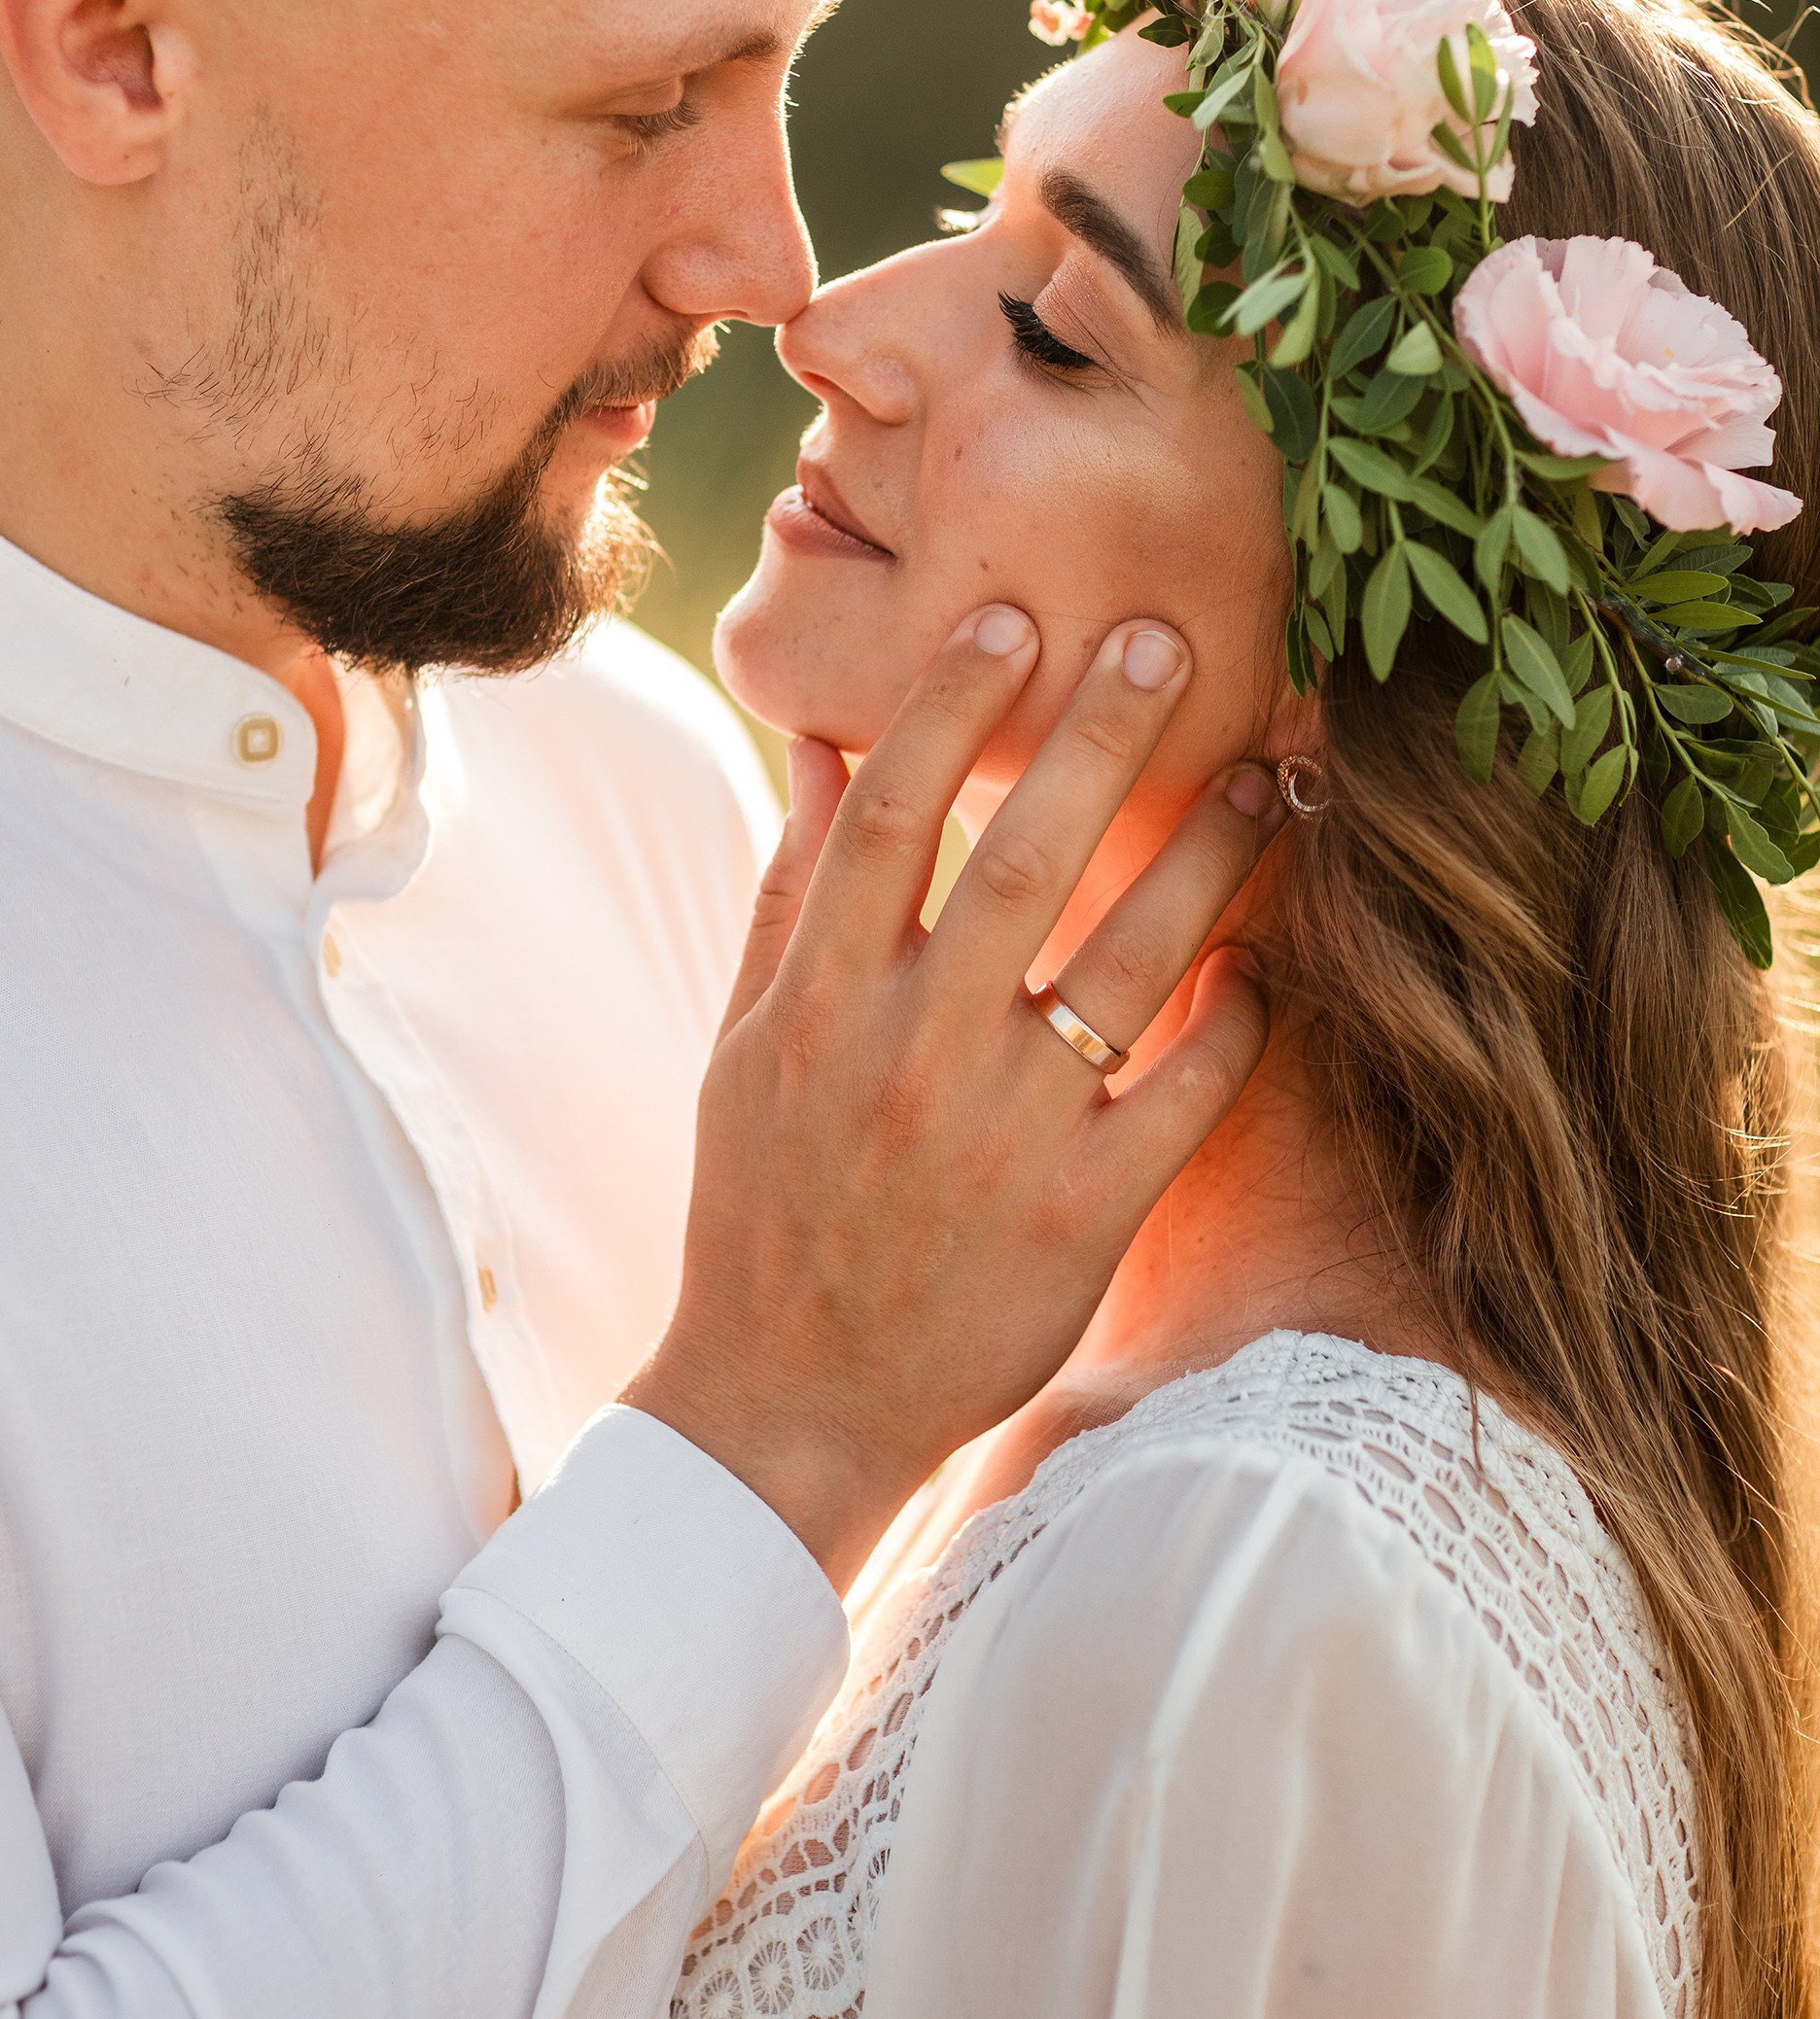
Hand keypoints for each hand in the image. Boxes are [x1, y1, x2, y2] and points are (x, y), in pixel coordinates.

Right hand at [625, 605, 1282, 1587]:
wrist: (788, 1402)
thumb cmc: (763, 1205)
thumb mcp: (747, 1045)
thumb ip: (793, 892)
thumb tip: (824, 746)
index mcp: (821, 998)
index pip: (892, 813)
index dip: (951, 702)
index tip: (1012, 617)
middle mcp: (911, 1049)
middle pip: (1022, 854)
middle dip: (1105, 734)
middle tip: (1174, 639)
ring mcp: (1003, 1132)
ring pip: (1130, 960)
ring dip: (1208, 858)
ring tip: (1271, 782)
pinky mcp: (1083, 1216)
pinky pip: (1186, 1093)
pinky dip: (1236, 1018)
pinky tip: (1272, 960)